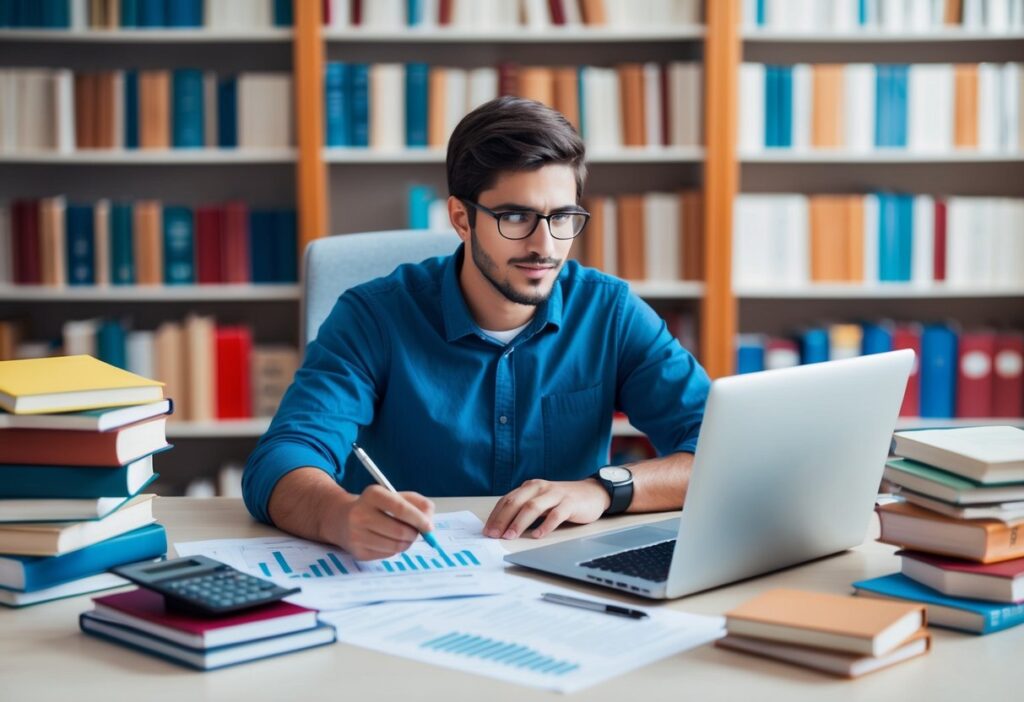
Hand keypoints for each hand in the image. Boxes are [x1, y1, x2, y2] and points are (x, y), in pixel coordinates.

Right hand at [321, 485, 435, 560]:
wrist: (342, 518)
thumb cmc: (376, 506)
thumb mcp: (394, 496)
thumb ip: (417, 504)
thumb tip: (429, 522)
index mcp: (372, 494)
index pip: (400, 508)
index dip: (419, 519)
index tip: (429, 526)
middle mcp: (360, 514)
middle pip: (400, 531)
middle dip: (414, 534)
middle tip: (416, 532)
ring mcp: (356, 535)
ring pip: (396, 546)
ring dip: (407, 543)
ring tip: (404, 536)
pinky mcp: (357, 551)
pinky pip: (387, 554)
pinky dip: (395, 549)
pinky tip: (388, 540)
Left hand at [484, 479, 610, 539]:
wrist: (592, 492)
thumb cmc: (562, 500)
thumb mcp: (540, 500)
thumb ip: (524, 508)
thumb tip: (502, 527)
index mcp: (530, 487)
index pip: (507, 500)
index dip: (496, 516)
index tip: (487, 531)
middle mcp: (540, 487)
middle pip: (517, 502)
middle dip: (503, 519)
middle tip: (494, 535)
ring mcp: (556, 494)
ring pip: (533, 507)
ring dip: (519, 523)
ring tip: (511, 536)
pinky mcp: (570, 503)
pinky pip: (555, 515)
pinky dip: (545, 526)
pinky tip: (537, 535)